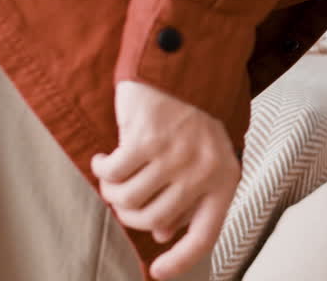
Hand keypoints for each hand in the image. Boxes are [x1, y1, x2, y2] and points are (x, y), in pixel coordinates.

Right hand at [92, 81, 240, 279]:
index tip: (156, 273)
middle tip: (123, 193)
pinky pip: (112, 174)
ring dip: (113, 189)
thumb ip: (189, 197)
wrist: (183, 66)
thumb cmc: (191, 118)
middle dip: (130, 214)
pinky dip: (102, 168)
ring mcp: (176, 155)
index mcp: (224, 179)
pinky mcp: (147, 139)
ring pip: (128, 199)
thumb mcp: (202, 159)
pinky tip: (106, 156)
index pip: (204, 235)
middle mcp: (204, 170)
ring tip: (116, 171)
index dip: (180, 260)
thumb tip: (162, 235)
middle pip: (152, 221)